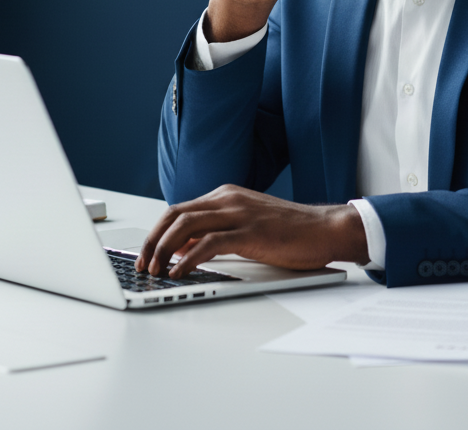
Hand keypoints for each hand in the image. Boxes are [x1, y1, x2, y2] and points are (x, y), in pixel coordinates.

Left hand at [135, 185, 369, 276]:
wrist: (325, 229)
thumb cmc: (290, 232)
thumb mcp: (247, 225)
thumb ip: (218, 231)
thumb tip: (185, 249)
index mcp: (226, 195)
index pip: (179, 209)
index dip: (158, 232)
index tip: (146, 253)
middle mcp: (228, 198)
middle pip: (175, 214)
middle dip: (153, 240)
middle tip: (142, 263)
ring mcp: (239, 213)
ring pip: (186, 225)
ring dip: (164, 250)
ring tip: (155, 270)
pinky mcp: (250, 231)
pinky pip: (209, 244)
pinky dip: (188, 259)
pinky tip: (179, 273)